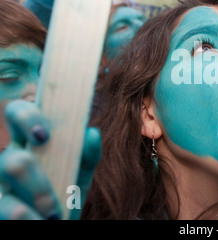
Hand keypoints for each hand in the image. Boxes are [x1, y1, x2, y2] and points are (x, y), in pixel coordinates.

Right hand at [0, 100, 100, 219]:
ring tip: (53, 213)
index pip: (18, 113)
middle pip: (10, 154)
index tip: (45, 137)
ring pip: (10, 175)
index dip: (26, 117)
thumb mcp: (81, 173)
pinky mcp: (0, 208)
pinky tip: (44, 221)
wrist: (59, 223)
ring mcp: (2, 186)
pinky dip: (32, 218)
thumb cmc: (67, 194)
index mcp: (30, 142)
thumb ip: (88, 154)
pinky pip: (9, 210)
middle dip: (36, 174)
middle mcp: (11, 159)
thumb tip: (91, 133)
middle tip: (52, 189)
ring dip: (38, 196)